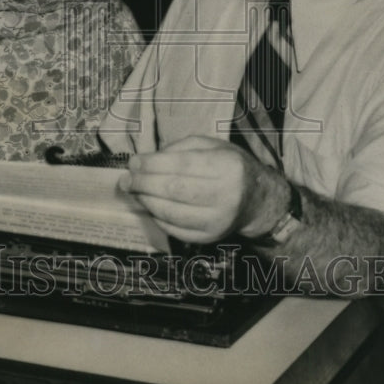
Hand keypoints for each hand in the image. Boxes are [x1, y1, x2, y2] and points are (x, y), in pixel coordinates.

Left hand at [119, 136, 286, 243]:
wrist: (257, 200)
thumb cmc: (229, 167)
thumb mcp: (212, 146)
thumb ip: (180, 148)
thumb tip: (145, 161)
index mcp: (228, 166)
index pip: (182, 165)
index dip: (153, 164)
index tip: (133, 162)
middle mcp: (226, 195)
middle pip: (174, 189)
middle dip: (143, 183)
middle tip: (126, 179)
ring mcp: (218, 220)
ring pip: (172, 212)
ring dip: (146, 201)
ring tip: (134, 191)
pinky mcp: (210, 237)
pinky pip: (175, 230)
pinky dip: (157, 217)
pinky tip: (150, 205)